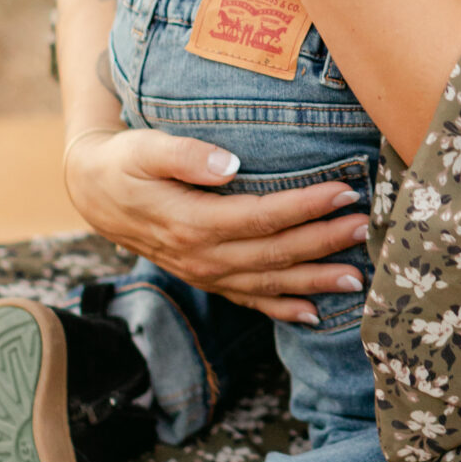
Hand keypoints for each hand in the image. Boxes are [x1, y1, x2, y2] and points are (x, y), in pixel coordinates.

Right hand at [63, 124, 369, 323]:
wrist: (95, 193)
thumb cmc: (126, 162)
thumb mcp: (145, 147)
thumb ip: (186, 155)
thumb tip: (230, 163)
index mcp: (192, 222)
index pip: (262, 216)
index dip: (305, 206)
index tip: (343, 191)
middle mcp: (202, 256)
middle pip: (274, 253)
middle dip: (324, 242)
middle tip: (365, 227)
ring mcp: (205, 273)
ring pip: (269, 283)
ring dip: (314, 280)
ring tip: (356, 277)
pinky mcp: (207, 278)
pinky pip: (250, 300)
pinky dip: (283, 309)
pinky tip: (314, 313)